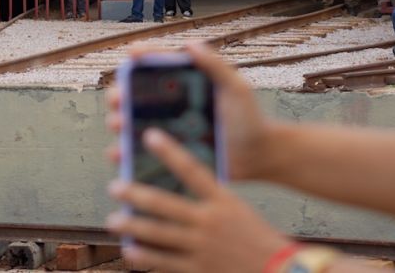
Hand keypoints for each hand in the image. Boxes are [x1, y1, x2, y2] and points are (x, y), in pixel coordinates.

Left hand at [106, 129, 291, 272]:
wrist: (281, 272)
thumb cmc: (256, 238)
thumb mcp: (237, 210)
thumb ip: (209, 196)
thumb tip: (177, 181)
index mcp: (223, 201)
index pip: (193, 170)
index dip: (170, 152)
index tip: (149, 135)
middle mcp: (211, 221)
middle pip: (166, 203)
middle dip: (136, 194)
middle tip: (114, 186)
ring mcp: (203, 247)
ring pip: (159, 233)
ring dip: (132, 226)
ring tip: (112, 221)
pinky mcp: (200, 269)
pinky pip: (165, 262)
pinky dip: (145, 256)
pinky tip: (129, 251)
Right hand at [107, 43, 275, 181]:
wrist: (258, 157)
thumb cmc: (250, 118)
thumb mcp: (236, 88)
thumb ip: (216, 66)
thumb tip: (191, 44)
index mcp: (183, 83)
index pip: (157, 65)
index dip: (142, 56)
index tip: (132, 54)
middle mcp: (169, 104)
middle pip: (134, 94)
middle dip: (120, 93)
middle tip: (118, 98)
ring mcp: (166, 129)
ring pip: (131, 122)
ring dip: (118, 121)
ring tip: (117, 124)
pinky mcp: (167, 153)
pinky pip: (140, 152)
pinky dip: (125, 152)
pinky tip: (119, 153)